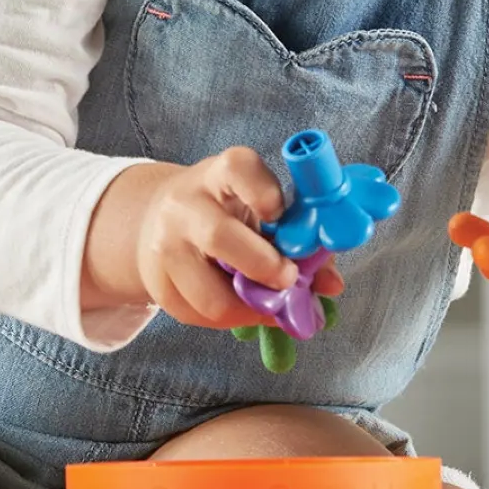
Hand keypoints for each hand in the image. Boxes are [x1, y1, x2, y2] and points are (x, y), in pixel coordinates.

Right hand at [130, 149, 344, 330]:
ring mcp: (165, 246)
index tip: (281, 214)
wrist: (156, 219)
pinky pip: (198, 316)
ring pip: (208, 295)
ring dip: (250, 310)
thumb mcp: (256, 207)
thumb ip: (298, 238)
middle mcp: (185, 205)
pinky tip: (245, 309)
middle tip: (289, 280)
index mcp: (218, 174)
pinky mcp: (158, 284)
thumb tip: (331, 284)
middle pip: (219, 237)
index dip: (264, 191)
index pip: (237, 168)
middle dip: (263, 267)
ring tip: (272, 305)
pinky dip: (231, 320)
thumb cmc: (225, 210)